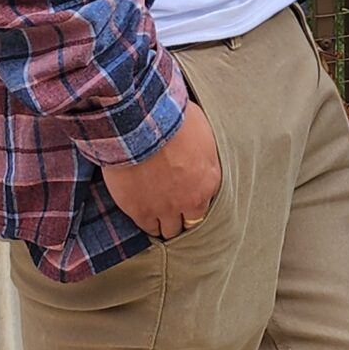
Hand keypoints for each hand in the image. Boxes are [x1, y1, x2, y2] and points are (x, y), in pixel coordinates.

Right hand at [102, 101, 221, 241]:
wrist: (141, 123)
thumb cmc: (172, 119)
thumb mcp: (202, 132)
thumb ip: (203, 152)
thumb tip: (199, 151)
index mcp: (209, 181)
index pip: (206, 206)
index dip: (194, 202)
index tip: (186, 197)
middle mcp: (190, 201)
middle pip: (189, 223)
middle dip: (182, 217)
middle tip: (172, 208)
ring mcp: (164, 208)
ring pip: (168, 231)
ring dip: (164, 223)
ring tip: (156, 212)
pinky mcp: (139, 210)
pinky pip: (146, 227)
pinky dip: (146, 221)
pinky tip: (142, 212)